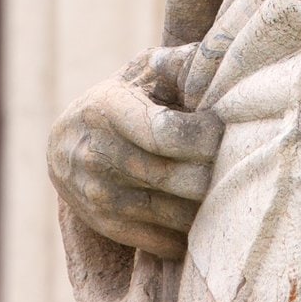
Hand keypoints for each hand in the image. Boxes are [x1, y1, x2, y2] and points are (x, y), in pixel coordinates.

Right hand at [47, 50, 221, 260]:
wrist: (65, 143)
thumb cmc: (124, 98)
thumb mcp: (142, 71)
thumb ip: (177, 63)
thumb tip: (215, 59)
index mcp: (107, 108)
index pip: (167, 133)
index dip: (206, 136)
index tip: (222, 130)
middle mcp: (96, 154)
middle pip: (179, 178)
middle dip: (215, 172)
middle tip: (235, 163)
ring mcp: (98, 195)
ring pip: (177, 214)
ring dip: (209, 205)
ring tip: (225, 186)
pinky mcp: (105, 226)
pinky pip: (164, 242)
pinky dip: (191, 232)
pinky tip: (203, 213)